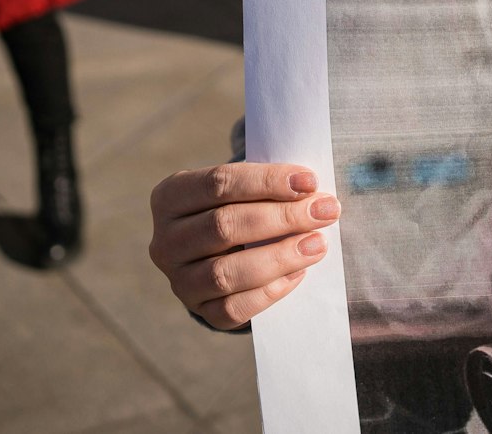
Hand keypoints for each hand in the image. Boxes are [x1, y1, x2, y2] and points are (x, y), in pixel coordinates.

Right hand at [149, 162, 339, 329]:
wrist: (225, 252)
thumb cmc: (242, 207)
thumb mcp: (245, 188)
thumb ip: (270, 185)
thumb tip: (314, 191)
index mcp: (171, 196)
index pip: (219, 183)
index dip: (267, 181)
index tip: (310, 181)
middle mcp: (165, 239)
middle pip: (223, 226)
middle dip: (282, 217)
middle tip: (326, 211)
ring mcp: (178, 280)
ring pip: (225, 272)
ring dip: (279, 256)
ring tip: (318, 244)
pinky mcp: (199, 310)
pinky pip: (233, 308)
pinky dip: (270, 291)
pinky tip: (299, 273)